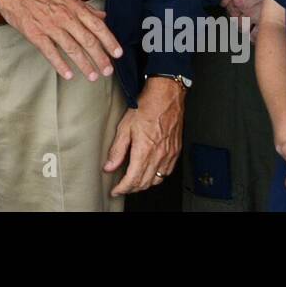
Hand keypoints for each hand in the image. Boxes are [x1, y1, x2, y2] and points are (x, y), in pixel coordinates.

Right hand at [0, 0, 120, 80]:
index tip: (117, 53)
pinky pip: (51, 52)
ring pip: (72, 48)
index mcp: (73, 6)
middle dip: (100, 57)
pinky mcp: (35, 34)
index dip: (109, 41)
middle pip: (88, 40)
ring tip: (92, 76)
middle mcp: (65, 17)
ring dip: (84, 64)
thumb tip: (102, 17)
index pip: (97, 26)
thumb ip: (85, 8)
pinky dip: (60, 65)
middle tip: (108, 70)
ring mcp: (50, 26)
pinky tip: (68, 75)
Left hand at [104, 76, 184, 194]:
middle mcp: (159, 155)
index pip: (133, 179)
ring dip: (144, 184)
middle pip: (145, 183)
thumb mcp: (125, 126)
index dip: (122, 188)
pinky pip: (167, 172)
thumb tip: (109, 166)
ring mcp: (169, 154)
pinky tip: (151, 172)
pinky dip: (157, 177)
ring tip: (134, 181)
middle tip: (122, 187)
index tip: (116, 190)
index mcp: (145, 150)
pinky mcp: (176, 151)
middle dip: (132, 188)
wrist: (166, 96)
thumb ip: (117, 150)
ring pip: (157, 180)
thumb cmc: (146, 106)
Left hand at [219, 0, 263, 36]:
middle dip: (236, 13)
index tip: (233, 2)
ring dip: (244, 24)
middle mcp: (239, 2)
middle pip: (232, 13)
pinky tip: (257, 32)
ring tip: (250, 22)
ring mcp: (251, 14)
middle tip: (245, 12)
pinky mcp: (263, 22)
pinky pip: (254, 35)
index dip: (229, 0)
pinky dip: (254, 35)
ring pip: (241, 25)